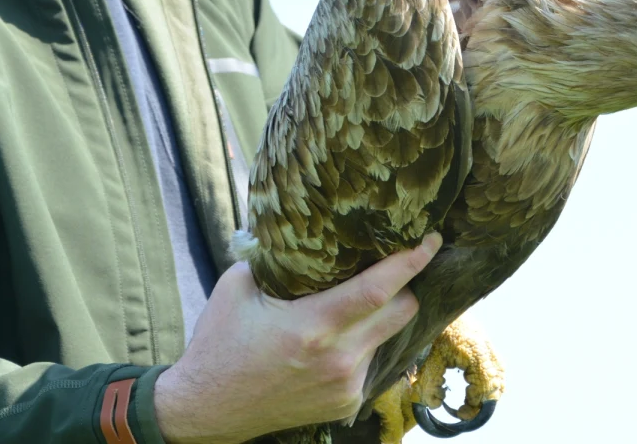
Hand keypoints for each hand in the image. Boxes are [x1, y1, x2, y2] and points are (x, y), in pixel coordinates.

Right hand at [153, 232, 441, 443]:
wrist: (206, 409)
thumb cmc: (220, 344)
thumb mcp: (237, 288)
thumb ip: (272, 258)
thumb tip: (297, 227)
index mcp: (313, 326)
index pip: (378, 289)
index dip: (410, 261)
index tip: (431, 239)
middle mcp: (338, 359)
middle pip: (402, 311)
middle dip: (406, 285)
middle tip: (397, 267)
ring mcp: (346, 386)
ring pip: (388, 337)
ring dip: (380, 318)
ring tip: (353, 308)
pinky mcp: (346, 403)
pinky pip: (372, 362)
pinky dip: (362, 346)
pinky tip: (334, 343)